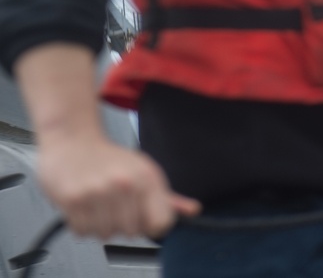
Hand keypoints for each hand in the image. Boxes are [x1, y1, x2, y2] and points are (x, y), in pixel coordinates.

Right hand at [15, 43, 199, 239]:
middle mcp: (126, 184)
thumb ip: (168, 197)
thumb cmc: (110, 159)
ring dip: (101, 225)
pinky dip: (82, 225)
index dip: (153, 226)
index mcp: (148, 177)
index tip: (145, 220)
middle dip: (123, 224)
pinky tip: (85, 206)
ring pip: (106, 235)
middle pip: (132, 233)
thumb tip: (194, 210)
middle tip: (115, 206)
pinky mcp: (73, 199)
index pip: (162, 223)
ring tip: (98, 204)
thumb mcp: (144, 171)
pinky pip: (83, 232)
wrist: (74, 141)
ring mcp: (99, 192)